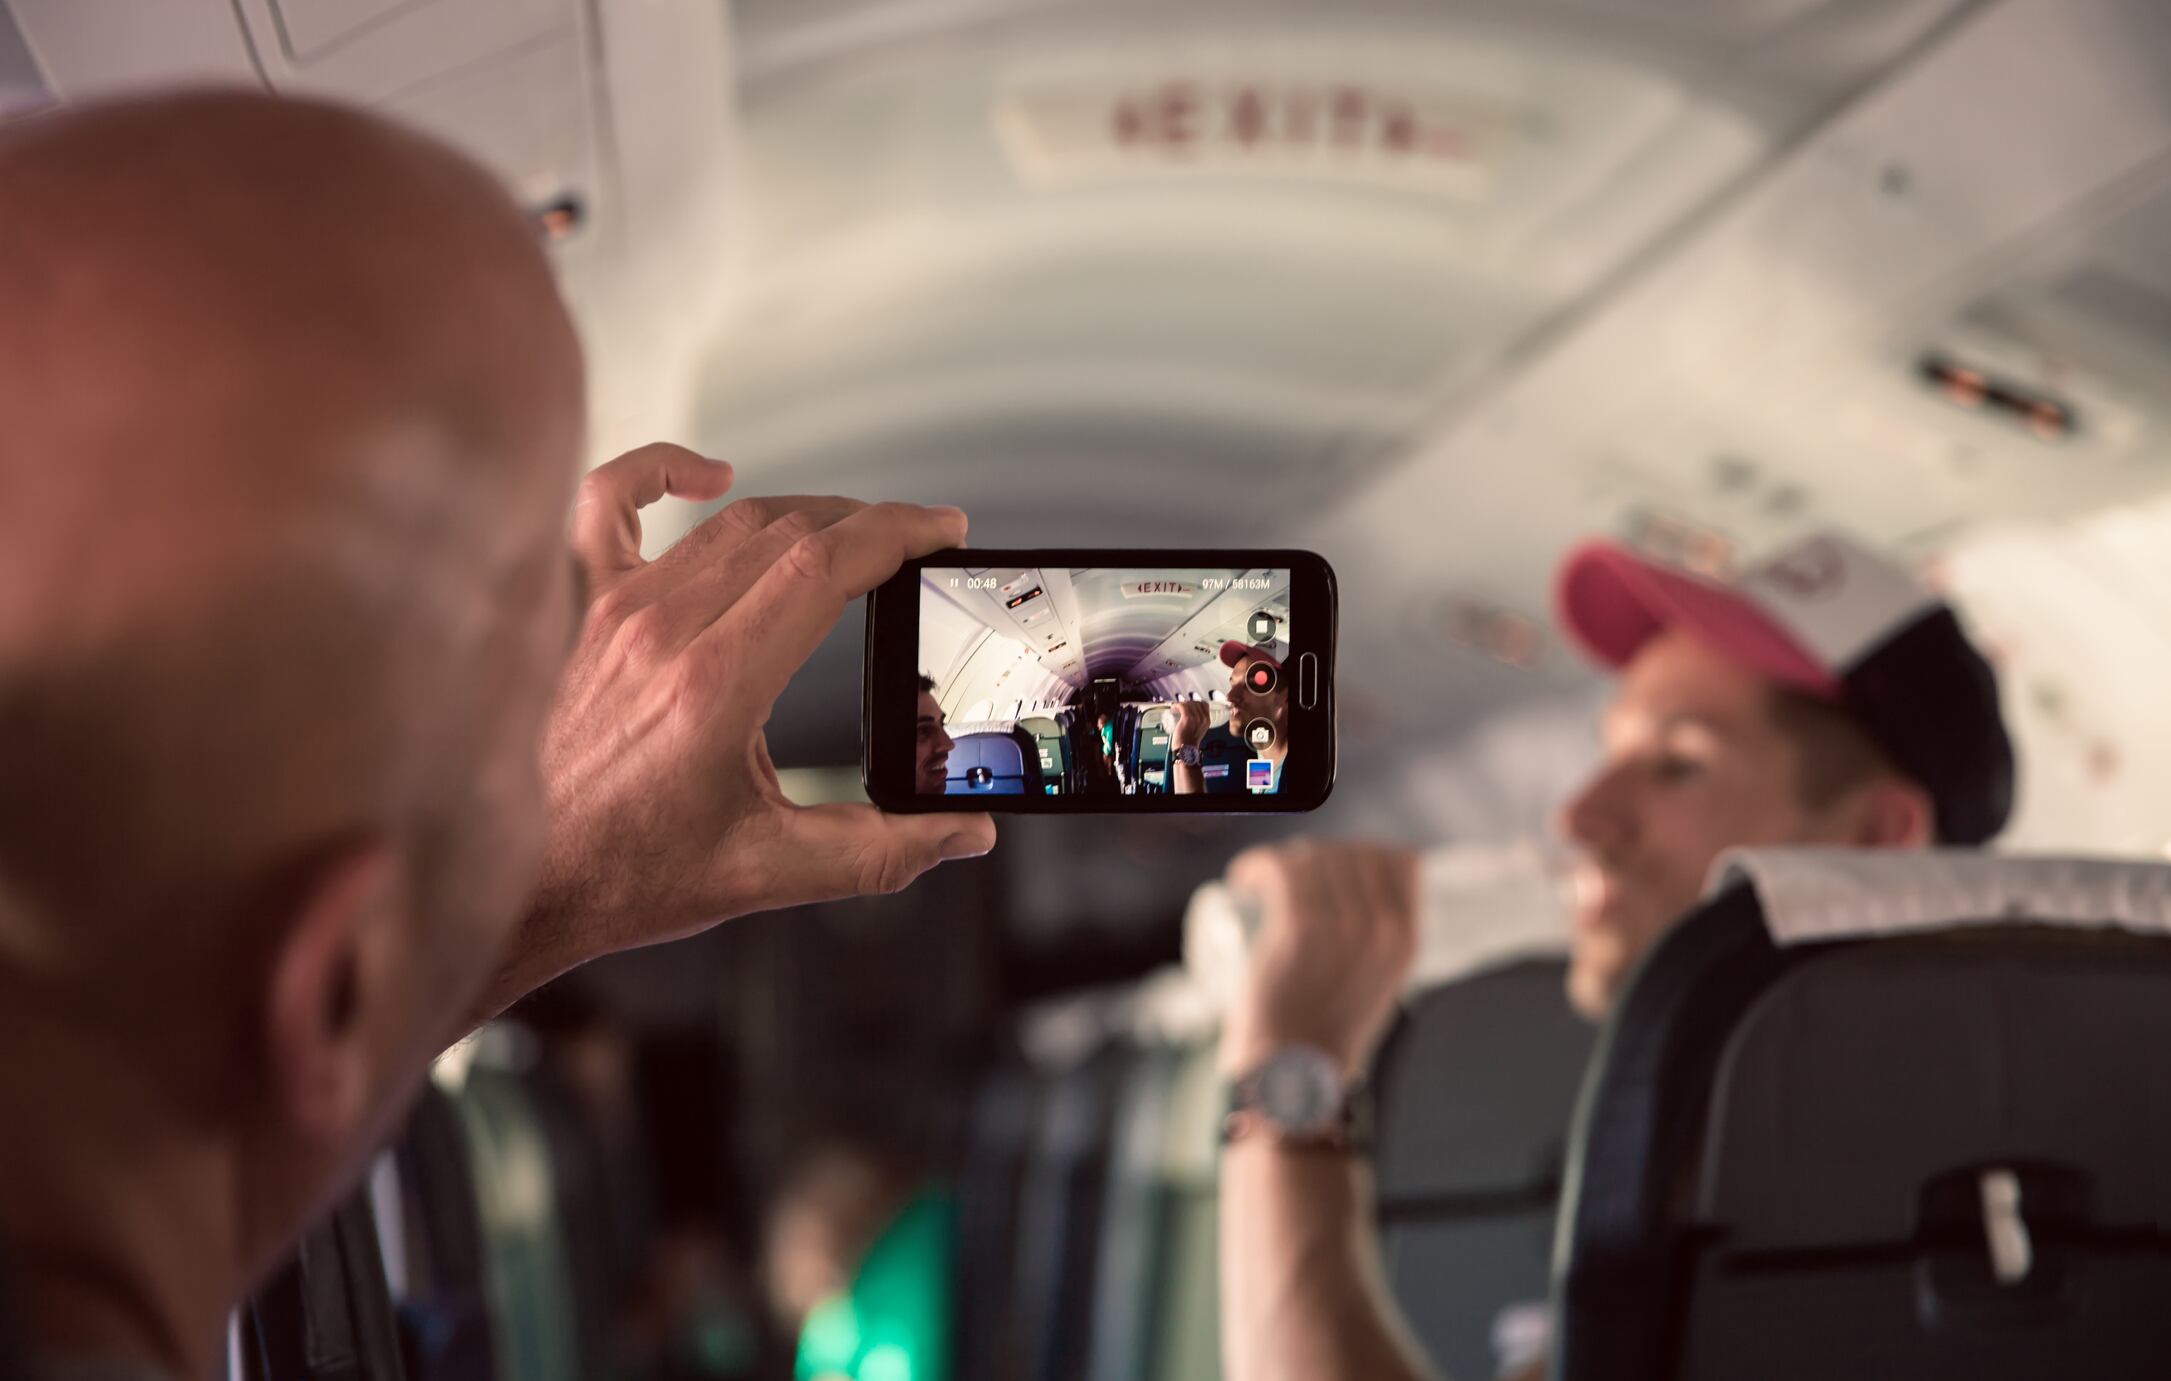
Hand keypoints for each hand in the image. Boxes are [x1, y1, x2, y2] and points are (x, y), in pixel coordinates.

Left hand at [509, 444, 996, 998]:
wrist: (520, 884)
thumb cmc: (625, 875)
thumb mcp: (768, 873)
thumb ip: (879, 852)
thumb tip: (964, 832)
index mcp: (714, 685)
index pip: (825, 564)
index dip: (898, 532)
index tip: (941, 529)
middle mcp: (660, 631)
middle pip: (788, 531)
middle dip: (868, 525)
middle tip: (914, 542)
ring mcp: (611, 611)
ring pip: (726, 523)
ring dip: (801, 514)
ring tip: (850, 533)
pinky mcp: (575, 608)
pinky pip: (611, 501)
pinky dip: (661, 469)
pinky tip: (709, 475)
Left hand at [1165, 700, 1210, 748]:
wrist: (1186, 750)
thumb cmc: (1189, 742)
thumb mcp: (1198, 729)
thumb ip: (1198, 721)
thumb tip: (1191, 713)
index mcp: (1207, 721)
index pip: (1204, 704)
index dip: (1196, 703)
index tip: (1189, 705)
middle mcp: (1203, 718)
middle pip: (1196, 703)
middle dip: (1187, 703)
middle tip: (1181, 707)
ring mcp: (1195, 718)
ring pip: (1189, 703)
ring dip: (1181, 704)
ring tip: (1176, 708)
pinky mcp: (1187, 718)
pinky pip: (1182, 706)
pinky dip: (1176, 705)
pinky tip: (1174, 708)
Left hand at [1219, 841, 1419, 1077]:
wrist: (1293, 1075)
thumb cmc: (1325, 1035)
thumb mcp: (1376, 985)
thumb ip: (1378, 948)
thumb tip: (1365, 907)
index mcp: (1407, 939)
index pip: (1399, 861)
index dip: (1360, 854)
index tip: (1329, 867)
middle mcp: (1384, 927)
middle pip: (1350, 854)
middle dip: (1315, 856)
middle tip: (1284, 879)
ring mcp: (1344, 925)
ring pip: (1313, 858)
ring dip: (1282, 860)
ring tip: (1259, 880)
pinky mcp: (1301, 928)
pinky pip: (1281, 870)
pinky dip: (1257, 865)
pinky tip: (1243, 877)